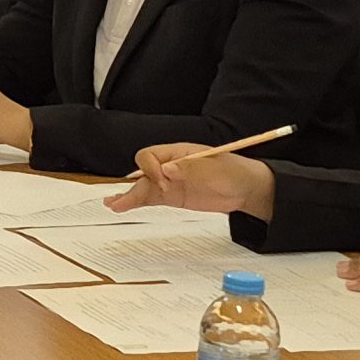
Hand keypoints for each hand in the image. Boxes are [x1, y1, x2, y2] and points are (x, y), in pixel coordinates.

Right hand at [110, 143, 276, 217]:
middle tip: (134, 200)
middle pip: (142, 173)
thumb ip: (190, 168)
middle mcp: (169, 166)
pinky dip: (135, 202)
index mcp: (178, 152)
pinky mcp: (172, 197)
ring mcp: (169, 182)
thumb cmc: (234, 173)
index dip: (151, 169)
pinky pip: (149, 199)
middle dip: (136, 186)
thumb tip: (167, 169)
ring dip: (128, 195)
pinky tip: (120, 206)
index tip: (163, 182)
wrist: (247, 189)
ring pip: (142, 188)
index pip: (150, 156)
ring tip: (113, 204)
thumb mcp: (216, 168)